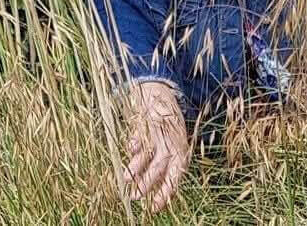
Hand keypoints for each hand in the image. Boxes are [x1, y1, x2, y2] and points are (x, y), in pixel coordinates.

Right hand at [122, 82, 189, 213]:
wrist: (165, 98)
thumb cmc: (170, 132)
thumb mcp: (174, 150)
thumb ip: (166, 170)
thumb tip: (157, 196)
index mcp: (180, 154)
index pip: (173, 178)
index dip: (164, 193)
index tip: (154, 208)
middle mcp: (170, 145)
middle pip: (159, 167)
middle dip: (146, 183)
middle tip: (135, 197)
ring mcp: (159, 133)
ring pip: (147, 153)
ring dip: (136, 167)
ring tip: (126, 179)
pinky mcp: (148, 123)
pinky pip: (141, 134)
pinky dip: (135, 142)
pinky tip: (130, 149)